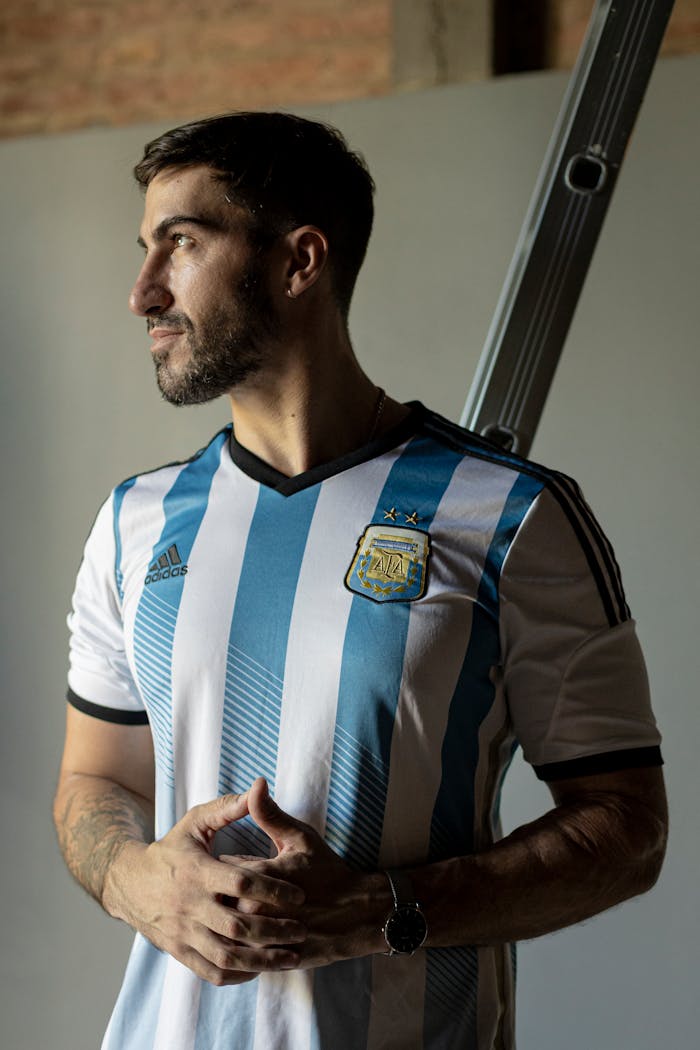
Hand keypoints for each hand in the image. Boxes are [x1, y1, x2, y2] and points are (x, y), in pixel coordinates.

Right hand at [103, 790, 306, 985]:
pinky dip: (238, 975)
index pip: (241, 883)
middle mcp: (189, 905)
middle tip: (302, 930)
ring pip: (227, 955)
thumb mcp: (194, 823)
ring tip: (291, 957)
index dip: (273, 890)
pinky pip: (211, 971)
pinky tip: (260, 969)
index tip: (299, 895)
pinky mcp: (179, 952)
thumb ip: (227, 809)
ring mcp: (183, 933)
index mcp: (197, 871)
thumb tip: (258, 788)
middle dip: (275, 930)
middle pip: (238, 925)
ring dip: (262, 960)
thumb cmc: (171, 850)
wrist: (128, 884)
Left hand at [221, 779, 388, 968]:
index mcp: (261, 877)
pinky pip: (245, 955)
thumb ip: (271, 814)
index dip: (223, 867)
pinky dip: (242, 945)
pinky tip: (247, 935)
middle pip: (221, 903)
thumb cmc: (328, 871)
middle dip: (220, 895)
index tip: (227, 865)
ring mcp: (266, 938)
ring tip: (235, 911)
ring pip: (230, 932)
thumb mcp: (301, 838)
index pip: (223, 871)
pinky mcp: (273, 959)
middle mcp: (260, 909)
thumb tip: (255, 785)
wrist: (357, 914)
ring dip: (228, 922)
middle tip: (221, 889)